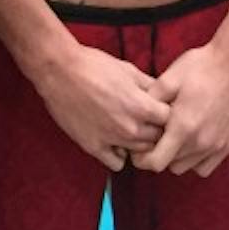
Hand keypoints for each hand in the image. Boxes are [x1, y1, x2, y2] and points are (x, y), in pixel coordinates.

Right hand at [31, 39, 170, 171]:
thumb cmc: (93, 65)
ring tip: (127, 127)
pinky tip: (114, 141)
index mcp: (141, 106)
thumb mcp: (127, 69)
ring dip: (138, 143)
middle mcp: (130, 128)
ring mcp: (112, 140)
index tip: (157, 108)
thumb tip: (163, 94)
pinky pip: (117, 164)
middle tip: (144, 118)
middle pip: (158, 139)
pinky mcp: (94, 147)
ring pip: (140, 153)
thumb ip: (149, 85)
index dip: (165, 113)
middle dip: (154, 129)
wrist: (59, 71)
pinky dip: (118, 155)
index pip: (169, 121)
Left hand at [133, 42, 228, 177]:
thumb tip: (137, 116)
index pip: (156, 163)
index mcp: (183, 127)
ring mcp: (217, 145)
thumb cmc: (200, 67)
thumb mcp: (168, 79)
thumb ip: (150, 101)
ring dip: (178, 157)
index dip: (142, 158)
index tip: (139, 148)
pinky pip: (206, 166)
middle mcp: (201, 142)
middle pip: (170, 166)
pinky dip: (197, 159)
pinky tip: (193, 140)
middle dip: (160, 154)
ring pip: (188, 167)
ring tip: (176, 135)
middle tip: (157, 135)